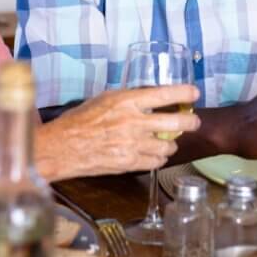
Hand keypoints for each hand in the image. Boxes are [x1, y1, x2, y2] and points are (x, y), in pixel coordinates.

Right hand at [43, 84, 200, 177]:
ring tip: (167, 141)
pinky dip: (158, 158)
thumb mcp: (104, 99)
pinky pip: (156, 162)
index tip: (194, 93)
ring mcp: (132, 145)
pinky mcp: (129, 163)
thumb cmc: (80, 121)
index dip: (183, 94)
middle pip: (175, 123)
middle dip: (190, 123)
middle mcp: (133, 122)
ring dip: (171, 143)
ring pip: (168, 146)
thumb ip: (128, 99)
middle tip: (193, 122)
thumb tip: (149, 99)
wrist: (63, 147)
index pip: (164, 95)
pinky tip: (154, 154)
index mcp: (126, 102)